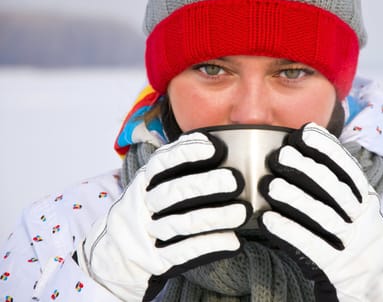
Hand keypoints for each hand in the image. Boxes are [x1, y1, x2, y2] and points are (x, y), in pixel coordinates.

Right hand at [76, 132, 250, 300]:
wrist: (114, 259)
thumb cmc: (148, 215)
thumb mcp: (153, 188)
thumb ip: (178, 172)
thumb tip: (221, 150)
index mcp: (144, 182)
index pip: (162, 162)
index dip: (187, 152)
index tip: (214, 148)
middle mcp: (141, 205)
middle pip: (174, 192)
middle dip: (206, 184)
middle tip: (236, 181)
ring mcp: (145, 234)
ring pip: (181, 223)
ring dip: (214, 217)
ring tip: (242, 212)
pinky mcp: (154, 262)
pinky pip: (183, 253)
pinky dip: (209, 246)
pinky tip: (232, 241)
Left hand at [258, 123, 382, 301]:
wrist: (371, 283)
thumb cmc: (351, 236)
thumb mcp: (354, 208)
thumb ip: (337, 183)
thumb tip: (307, 141)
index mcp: (366, 200)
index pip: (349, 170)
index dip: (327, 149)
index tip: (304, 133)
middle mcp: (364, 219)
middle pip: (336, 190)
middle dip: (309, 170)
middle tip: (282, 155)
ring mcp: (353, 244)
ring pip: (325, 217)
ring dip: (296, 199)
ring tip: (271, 185)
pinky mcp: (337, 267)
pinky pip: (312, 247)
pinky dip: (289, 231)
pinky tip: (268, 219)